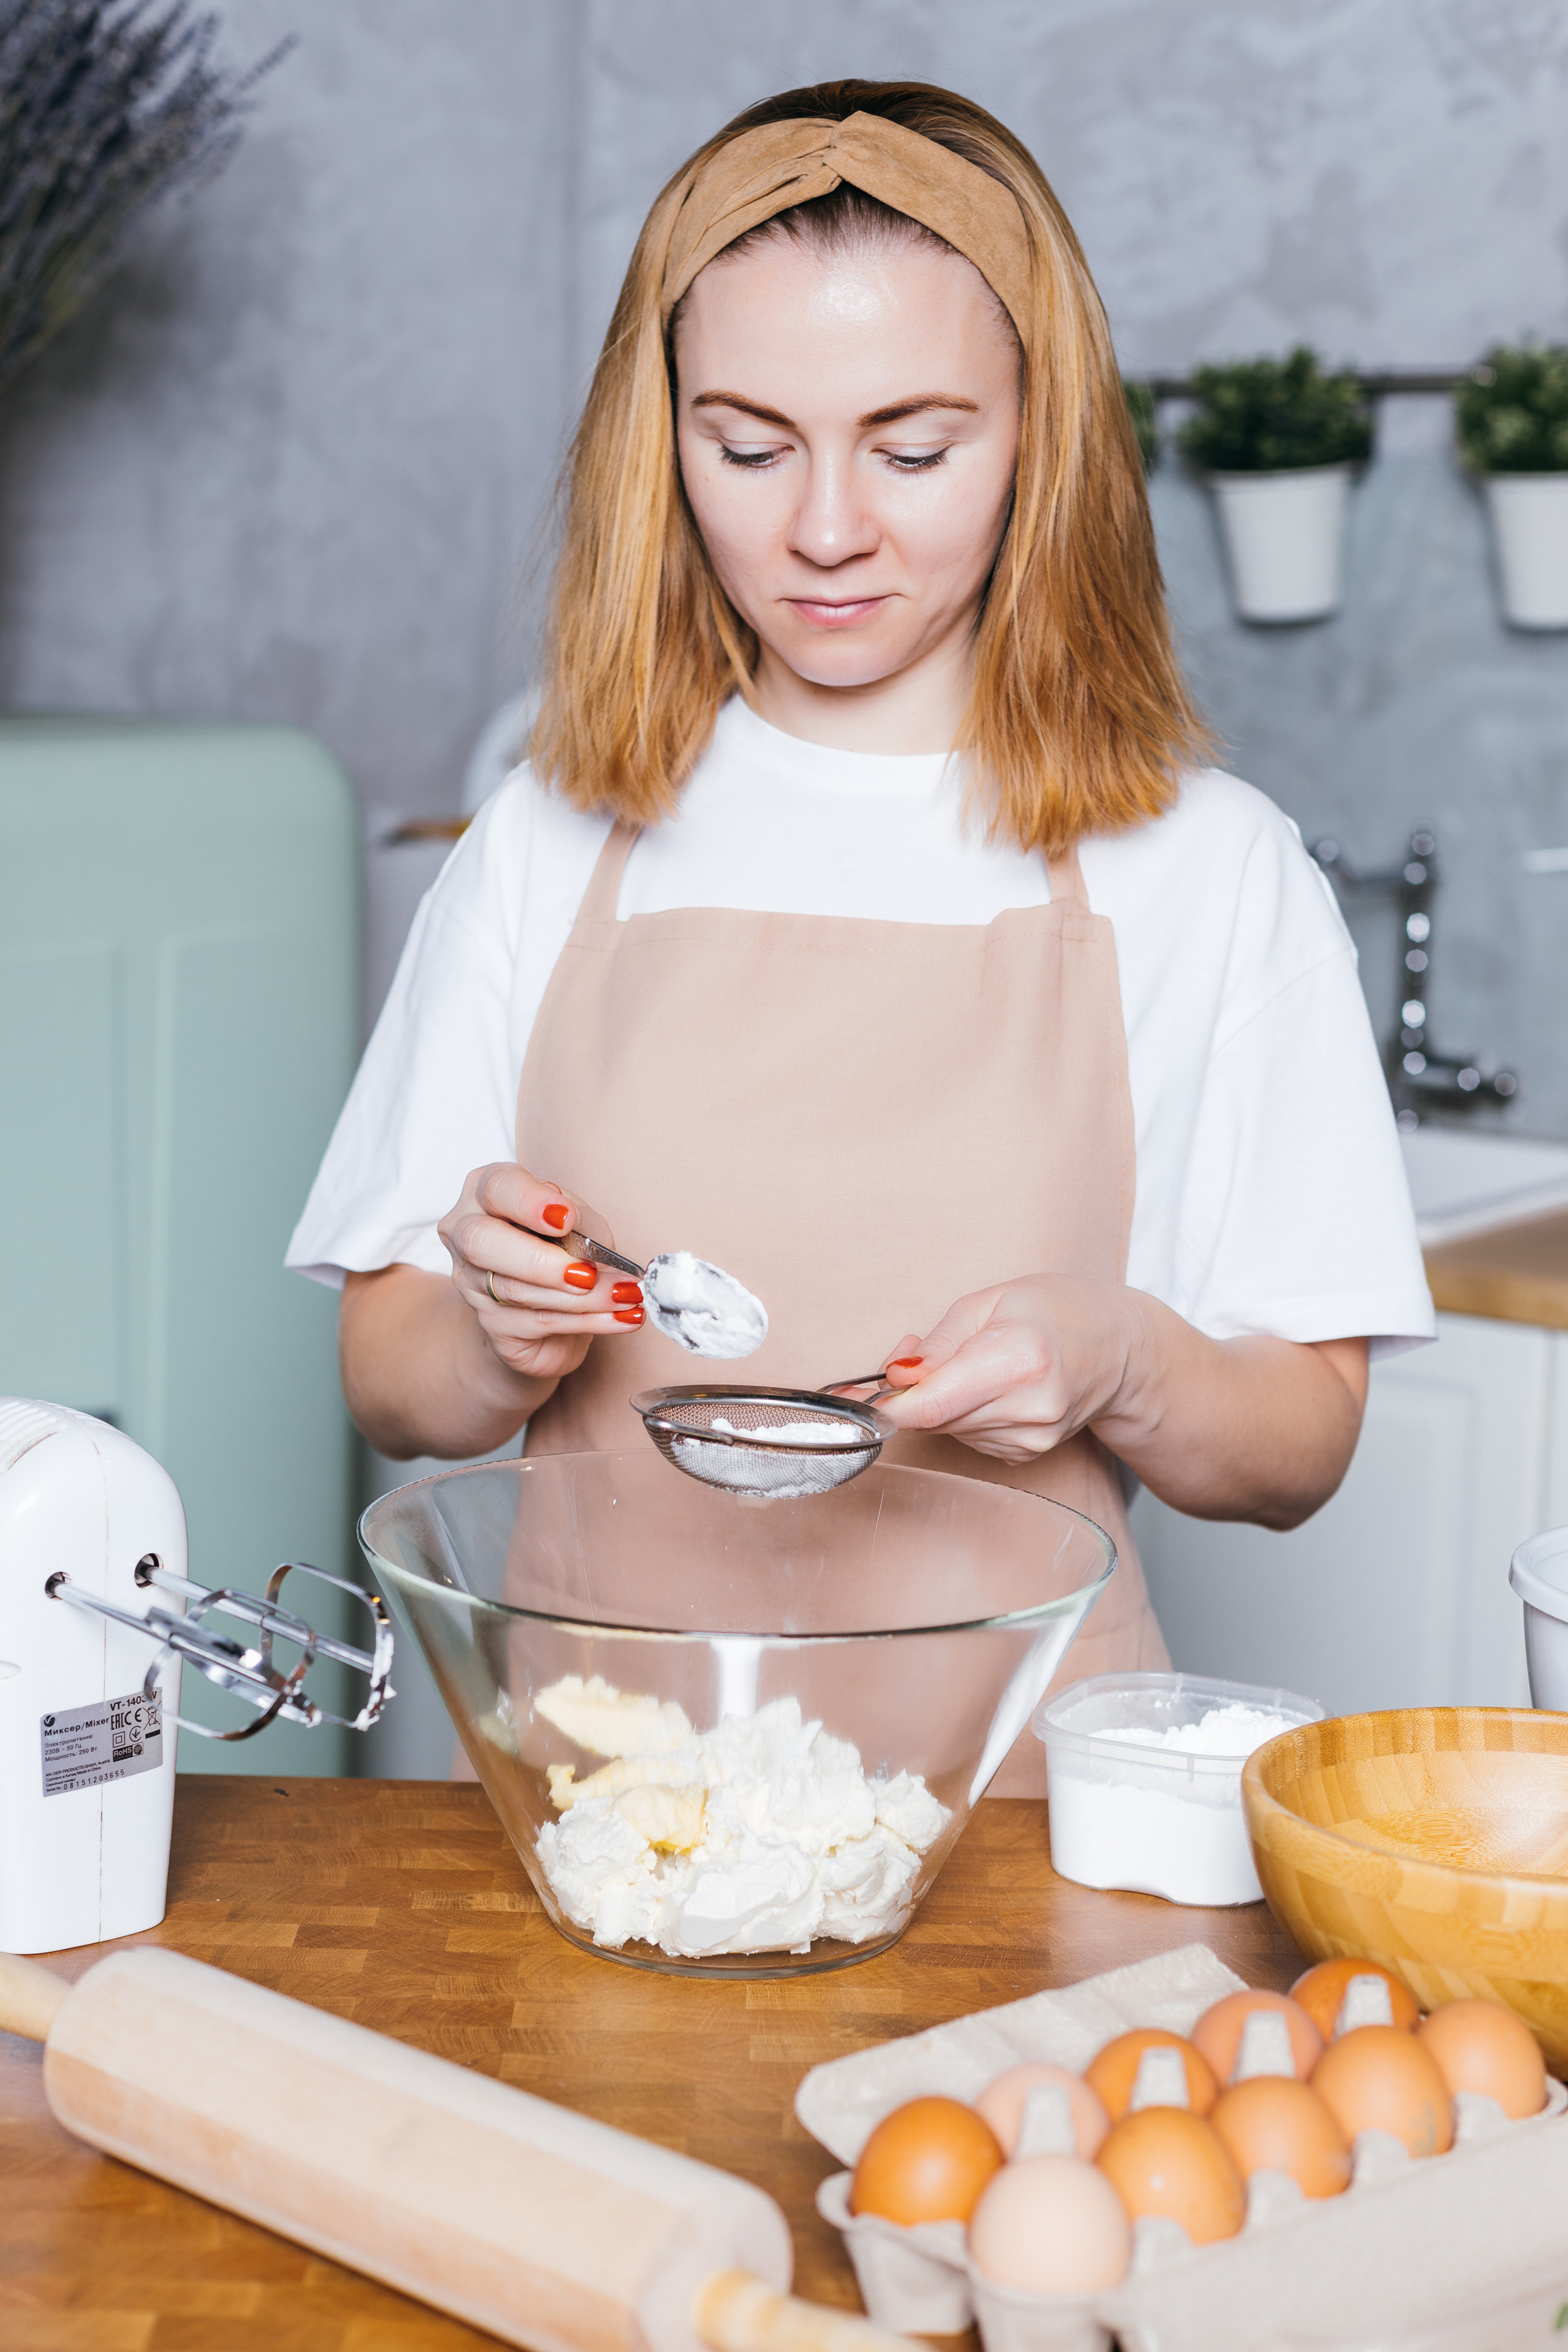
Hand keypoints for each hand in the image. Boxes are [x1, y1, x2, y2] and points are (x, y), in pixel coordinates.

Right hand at [437, 1163, 643, 1383]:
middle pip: (482, 1242)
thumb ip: (582, 1225)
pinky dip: (588, 1321)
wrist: (542, 1309)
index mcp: (485, 1194)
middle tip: (587, 1272)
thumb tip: (593, 1251)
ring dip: (582, 1297)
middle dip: (539, 1260)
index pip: (497, 1188)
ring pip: (516, 1289)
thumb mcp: (578, 1224)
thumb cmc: (558, 1249)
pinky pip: (538, 1322)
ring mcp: (472, 1283)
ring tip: (626, 1295)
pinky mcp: (492, 1325)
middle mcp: (466, 1234)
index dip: (530, 1202)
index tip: (566, 1218)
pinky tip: (622, 1318)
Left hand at [873, 1275, 1134, 1465]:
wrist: (1118, 1349)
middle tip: (916, 1353)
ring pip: (946, 1428)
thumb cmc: (1056, 1311)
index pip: (931, 1404)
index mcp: (1019, 1359)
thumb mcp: (989, 1303)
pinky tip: (990, 1388)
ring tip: (971, 1363)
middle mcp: (1028, 1407)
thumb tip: (893, 1377)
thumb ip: (937, 1344)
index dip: (883, 1405)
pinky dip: (963, 1414)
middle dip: (910, 1390)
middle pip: (933, 1417)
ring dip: (938, 1401)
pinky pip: (968, 1436)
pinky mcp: (1028, 1454)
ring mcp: (1031, 1438)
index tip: (850, 1397)